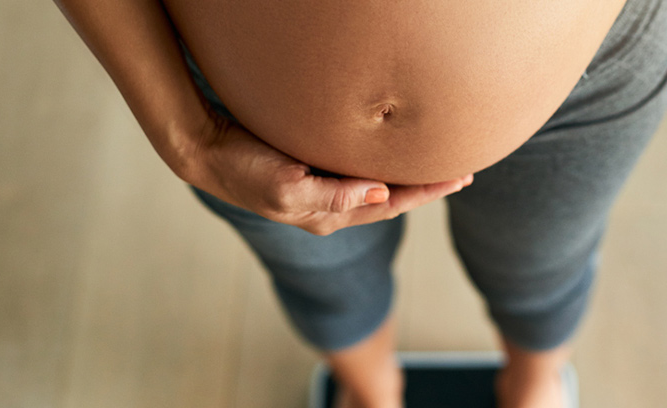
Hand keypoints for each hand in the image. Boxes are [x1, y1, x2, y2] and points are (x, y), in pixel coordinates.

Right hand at [177, 117, 472, 235]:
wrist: (204, 150)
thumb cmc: (242, 170)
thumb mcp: (287, 189)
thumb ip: (333, 196)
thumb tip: (381, 194)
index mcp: (328, 214)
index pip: (390, 203)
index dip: (426, 191)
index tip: (459, 177)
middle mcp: (328, 206)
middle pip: (390, 198)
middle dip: (426, 187)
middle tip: (462, 172)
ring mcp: (318, 189)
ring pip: (375, 186)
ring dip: (407, 178)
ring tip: (436, 166)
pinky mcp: (309, 168)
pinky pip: (356, 170)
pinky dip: (381, 165)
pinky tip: (390, 156)